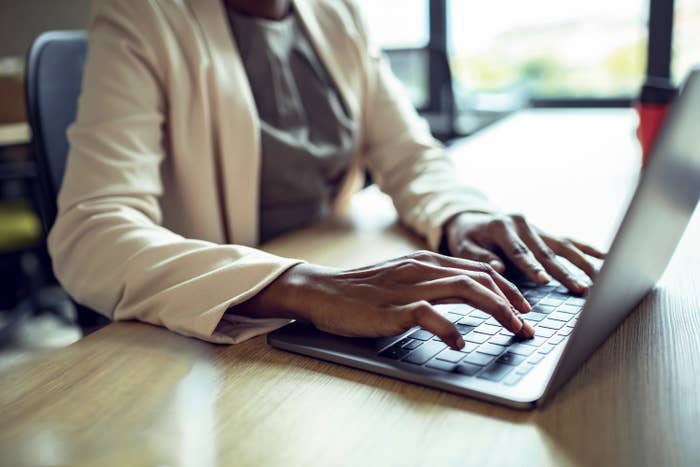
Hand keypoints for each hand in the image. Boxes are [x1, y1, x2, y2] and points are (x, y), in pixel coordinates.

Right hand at [233, 251, 535, 349]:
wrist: (323, 290)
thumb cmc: (364, 290)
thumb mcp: (405, 278)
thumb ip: (435, 282)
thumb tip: (470, 293)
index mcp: (427, 261)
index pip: (480, 269)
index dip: (509, 289)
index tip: (526, 309)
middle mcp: (422, 268)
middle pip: (480, 278)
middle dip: (512, 301)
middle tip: (530, 325)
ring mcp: (408, 287)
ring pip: (463, 290)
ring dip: (495, 310)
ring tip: (513, 329)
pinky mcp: (392, 308)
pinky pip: (429, 315)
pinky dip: (449, 328)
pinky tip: (460, 343)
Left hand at [444, 212, 605, 293]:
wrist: (472, 220)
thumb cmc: (467, 237)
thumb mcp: (463, 247)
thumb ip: (480, 257)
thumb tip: (499, 267)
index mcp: (502, 227)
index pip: (519, 251)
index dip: (532, 266)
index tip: (544, 280)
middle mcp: (523, 224)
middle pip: (546, 251)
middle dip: (564, 272)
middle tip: (580, 288)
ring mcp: (537, 227)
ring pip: (563, 246)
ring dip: (581, 263)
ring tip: (598, 280)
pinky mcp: (545, 232)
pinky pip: (569, 241)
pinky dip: (587, 249)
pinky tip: (606, 257)